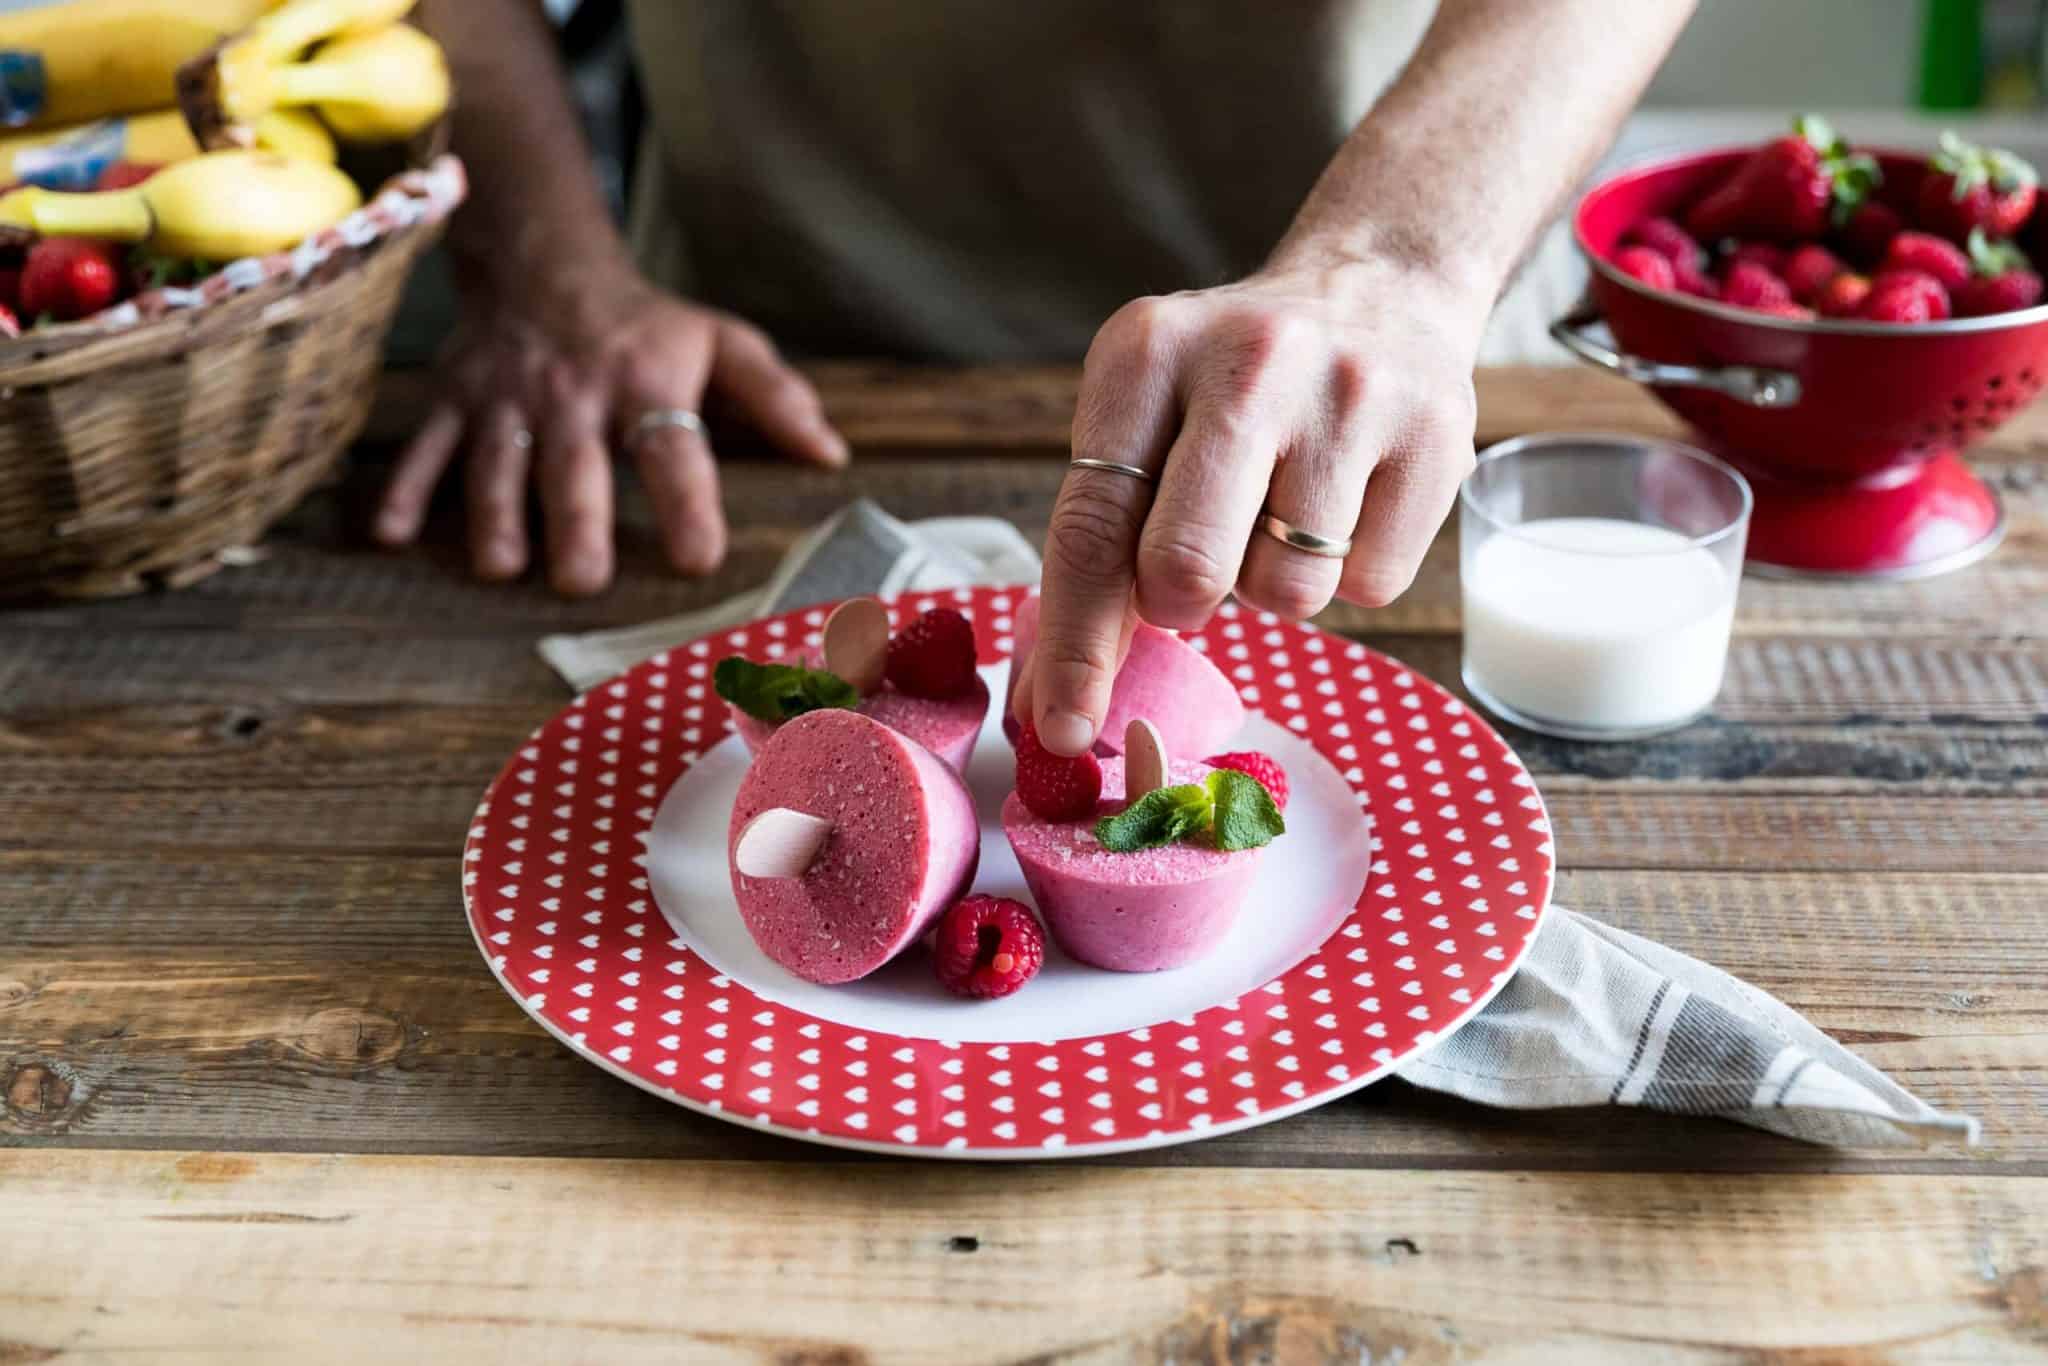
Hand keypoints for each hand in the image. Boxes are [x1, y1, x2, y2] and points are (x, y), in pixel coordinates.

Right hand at [374, 260, 847, 593]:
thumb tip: (829, 454)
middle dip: (577, 523)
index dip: (685, 502)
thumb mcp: (719, 342)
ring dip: (496, 517)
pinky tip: (394, 537)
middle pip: (574, 466)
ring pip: (496, 464)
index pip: (670, 447)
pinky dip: (405, 490)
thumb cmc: (646, 323)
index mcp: (645, 384)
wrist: (543, 258)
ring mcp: (506, 399)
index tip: (697, 558)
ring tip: (505, 569)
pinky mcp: (454, 402)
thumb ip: (775, 398)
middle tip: (583, 581)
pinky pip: (424, 448)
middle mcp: (573, 394)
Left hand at [1019, 258, 1485, 755]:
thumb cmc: (1231, 385)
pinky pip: (1370, 587)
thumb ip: (1099, 544)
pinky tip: (1347, 501)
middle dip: (1180, 605)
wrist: (1378, 287)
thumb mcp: (1144, 416)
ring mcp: (1352, 396)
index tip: (1058, 728)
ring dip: (1273, 582)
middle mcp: (1249, 363)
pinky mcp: (1436, 439)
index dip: (1074, 645)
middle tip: (1194, 576)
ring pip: (1289, 592)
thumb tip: (1049, 707)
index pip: (1093, 528)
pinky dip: (1348, 573)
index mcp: (1146, 351)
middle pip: (1186, 568)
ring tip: (1284, 507)